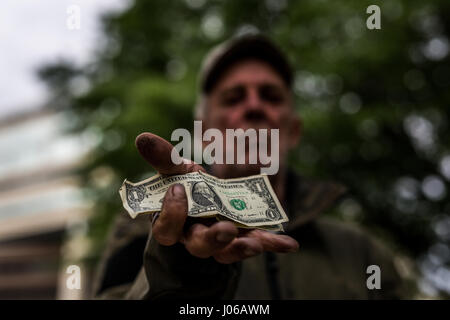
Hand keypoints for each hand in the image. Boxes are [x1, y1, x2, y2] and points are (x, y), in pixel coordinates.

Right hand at [135, 132, 298, 263]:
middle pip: (198, 246)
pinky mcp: (243, 237)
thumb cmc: (188, 185)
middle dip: (211, 240)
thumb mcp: (178, 169)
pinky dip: (273, 244)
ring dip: (239, 248)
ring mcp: (221, 240)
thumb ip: (163, 158)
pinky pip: (257, 243)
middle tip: (224, 229)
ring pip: (226, 253)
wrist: (208, 198)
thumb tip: (142, 137)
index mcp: (175, 222)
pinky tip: (290, 244)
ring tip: (252, 243)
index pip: (166, 230)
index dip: (171, 215)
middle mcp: (195, 236)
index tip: (178, 190)